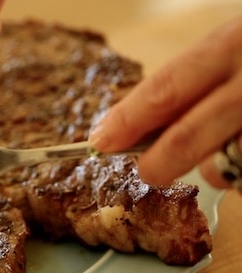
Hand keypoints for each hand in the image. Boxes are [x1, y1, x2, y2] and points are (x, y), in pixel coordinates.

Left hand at [89, 16, 241, 189]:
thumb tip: (145, 129)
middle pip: (189, 135)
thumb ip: (196, 84)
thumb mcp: (232, 49)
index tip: (99, 141)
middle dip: (158, 162)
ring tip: (228, 147)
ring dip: (216, 167)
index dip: (128, 119)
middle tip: (148, 171)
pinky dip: (241, 167)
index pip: (166, 88)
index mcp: (232, 45)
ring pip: (226, 165)